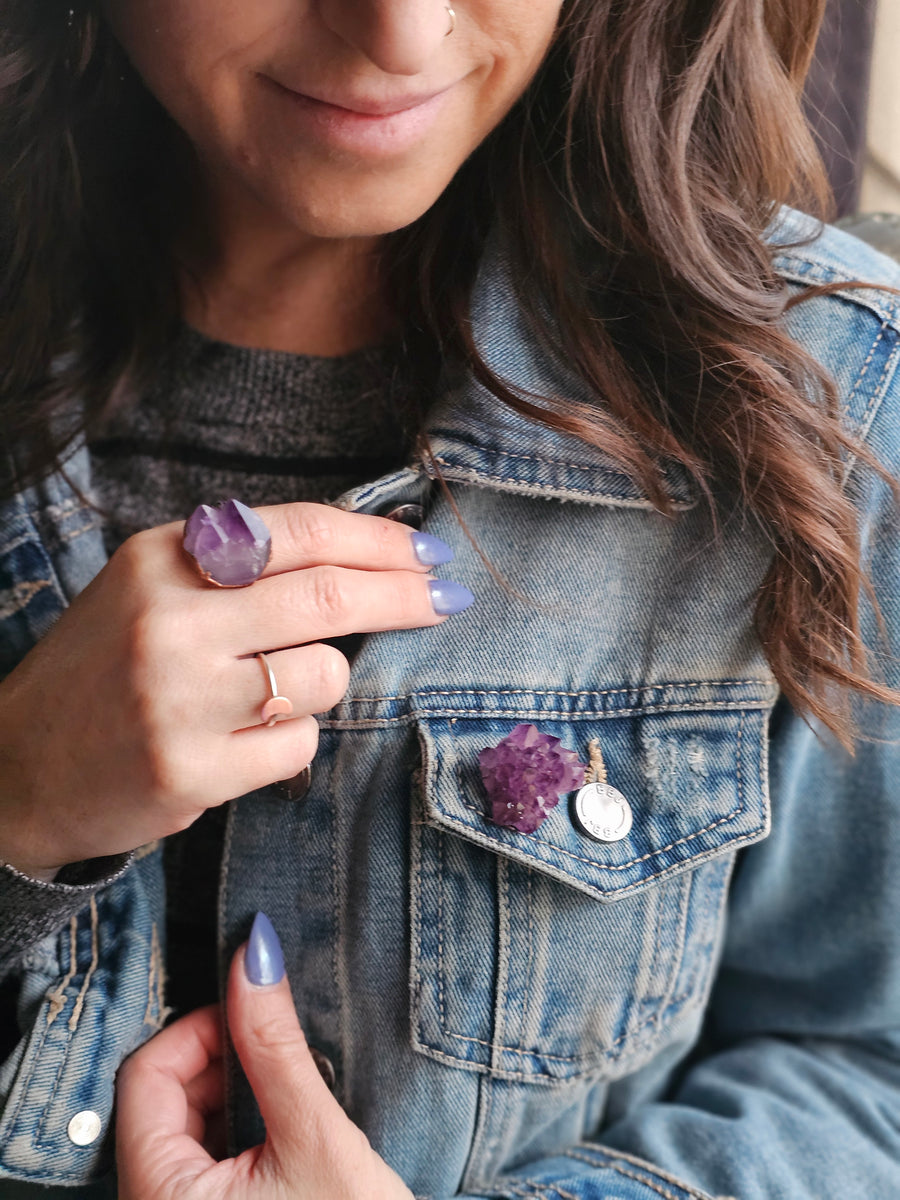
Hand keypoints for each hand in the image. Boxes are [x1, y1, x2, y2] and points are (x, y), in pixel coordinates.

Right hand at [0, 503, 467, 876]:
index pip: (301, 531)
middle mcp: (170, 620)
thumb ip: (241, 567)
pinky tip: (240, 744)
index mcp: (163, 557)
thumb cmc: (107, 668)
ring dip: (324, 683)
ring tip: (269, 695)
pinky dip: (290, 743)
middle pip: (330, 596)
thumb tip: (365, 555)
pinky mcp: (190, 772)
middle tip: (449, 601)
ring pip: (325, 675)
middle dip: (408, 595)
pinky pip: (299, 746)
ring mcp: (179, 698)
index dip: (380, 541)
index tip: (428, 555)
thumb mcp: (153, 589)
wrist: (19, 766)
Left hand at [117, 913, 413, 1199]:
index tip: (255, 1013)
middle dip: (218, 1058)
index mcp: (159, 1195)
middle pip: (157, 1097)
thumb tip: (255, 955)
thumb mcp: (315, 1137)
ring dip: (228, 1091)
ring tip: (285, 1087)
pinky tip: (279, 1127)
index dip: (200, 1028)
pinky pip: (199, 1159)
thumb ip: (276, 1045)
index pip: (145, 1073)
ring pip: (179, 1126)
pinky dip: (235, 1127)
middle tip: (277, 1047)